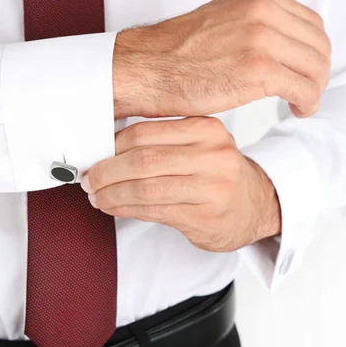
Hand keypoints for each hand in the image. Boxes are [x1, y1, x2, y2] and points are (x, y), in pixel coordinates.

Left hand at [81, 117, 280, 251]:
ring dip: (112, 194)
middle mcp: (213, 155)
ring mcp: (212, 188)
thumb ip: (161, 142)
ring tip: (97, 196)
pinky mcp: (206, 217)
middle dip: (107, 172)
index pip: (145, 132)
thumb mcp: (198, 146)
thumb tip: (106, 150)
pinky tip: (113, 207)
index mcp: (206, 129)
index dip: (111, 146)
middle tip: (89, 179)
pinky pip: (153, 211)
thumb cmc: (216, 174)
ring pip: (145, 188)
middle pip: (143, 160)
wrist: (256, 204)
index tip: (95, 156)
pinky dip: (125, 209)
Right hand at [113, 0, 330, 119]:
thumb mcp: (222, 21)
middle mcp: (262, 11)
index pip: (309, 22)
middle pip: (316, 43)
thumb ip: (254, 25)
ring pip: (315, 67)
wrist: (145, 68)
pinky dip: (307, 102)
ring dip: (314, 89)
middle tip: (306, 89)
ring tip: (302, 103)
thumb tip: (280, 47)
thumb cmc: (173, 54)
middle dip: (317, 71)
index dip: (312, 50)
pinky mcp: (257, 70)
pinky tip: (297, 109)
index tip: (304, 68)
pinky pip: (303, 88)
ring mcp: (260, 39)